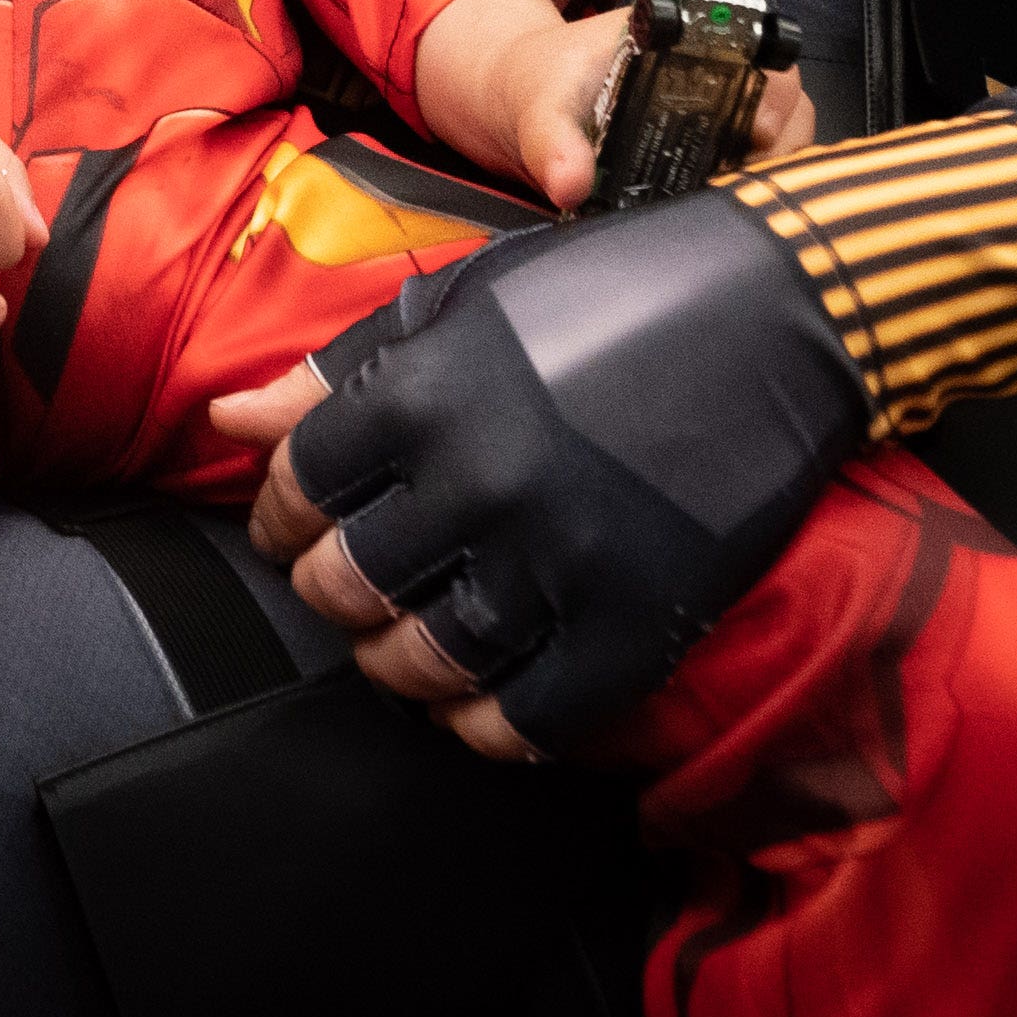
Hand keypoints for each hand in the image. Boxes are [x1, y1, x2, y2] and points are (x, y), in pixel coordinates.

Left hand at [201, 188, 870, 762]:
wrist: (784, 308)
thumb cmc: (612, 288)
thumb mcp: (464, 300)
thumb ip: (341, 371)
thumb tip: (233, 424)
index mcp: (423, 391)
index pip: (298, 486)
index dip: (280, 517)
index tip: (295, 528)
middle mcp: (482, 478)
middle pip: (350, 583)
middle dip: (331, 593)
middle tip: (351, 587)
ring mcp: (563, 557)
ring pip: (428, 661)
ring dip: (395, 667)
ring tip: (401, 647)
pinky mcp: (639, 618)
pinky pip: (533, 716)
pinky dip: (486, 728)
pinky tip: (474, 707)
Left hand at [411, 0, 814, 211]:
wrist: (524, 101)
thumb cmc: (541, 85)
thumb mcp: (540, 106)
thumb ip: (552, 142)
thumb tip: (570, 185)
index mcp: (687, 38)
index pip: (764, 50)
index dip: (776, 91)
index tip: (761, 133)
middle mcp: (719, 71)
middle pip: (788, 100)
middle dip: (783, 145)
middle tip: (744, 183)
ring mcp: (724, 112)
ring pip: (785, 137)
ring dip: (772, 170)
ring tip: (734, 202)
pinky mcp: (715, 151)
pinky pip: (757, 166)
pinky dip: (751, 187)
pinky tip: (725, 211)